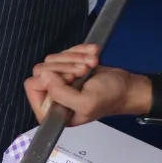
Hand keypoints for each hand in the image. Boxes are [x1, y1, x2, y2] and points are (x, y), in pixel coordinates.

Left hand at [24, 44, 145, 125]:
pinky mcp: (67, 67)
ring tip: (92, 63)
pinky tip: (93, 55)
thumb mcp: (86, 102)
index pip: (33, 86)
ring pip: (52, 60)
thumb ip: (61, 94)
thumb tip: (45, 76)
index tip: (72, 79)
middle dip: (66, 66)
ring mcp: (58, 81)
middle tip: (85, 70)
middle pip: (41, 70)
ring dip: (75, 57)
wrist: (128, 87)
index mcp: (51, 111)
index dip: (51, 79)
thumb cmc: (110, 98)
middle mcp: (50, 96)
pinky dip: (78, 51)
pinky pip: (63, 53)